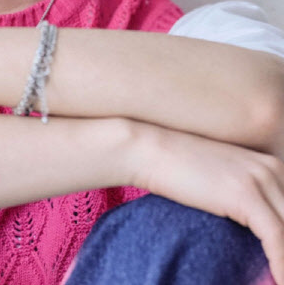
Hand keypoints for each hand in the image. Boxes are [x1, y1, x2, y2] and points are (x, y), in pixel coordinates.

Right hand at [133, 122, 283, 283]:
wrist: (148, 148)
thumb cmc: (179, 167)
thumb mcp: (223, 178)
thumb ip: (248, 196)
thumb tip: (262, 231)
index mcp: (272, 166)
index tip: (281, 263)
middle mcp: (273, 169)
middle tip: (282, 274)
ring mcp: (260, 179)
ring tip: (281, 282)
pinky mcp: (245, 195)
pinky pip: (278, 239)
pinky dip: (280, 266)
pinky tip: (278, 281)